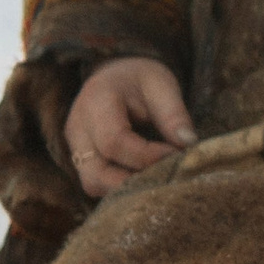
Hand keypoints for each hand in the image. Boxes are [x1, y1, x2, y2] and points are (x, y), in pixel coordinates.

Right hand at [65, 57, 197, 197]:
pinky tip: (146, 178)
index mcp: (96, 102)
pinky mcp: (80, 159)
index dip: (147, 155)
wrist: (115, 75)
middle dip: (133, 182)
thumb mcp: (161, 84)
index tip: (176, 154)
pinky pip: (96, 183)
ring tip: (158, 177)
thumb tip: (188, 144)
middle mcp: (77, 129)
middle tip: (167, 175)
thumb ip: (173, 114)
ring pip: (92, 184)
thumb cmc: (139, 78)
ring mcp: (75, 147)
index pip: (114, 141)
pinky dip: (120, 186)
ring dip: (126, 188)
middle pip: (95, 173)